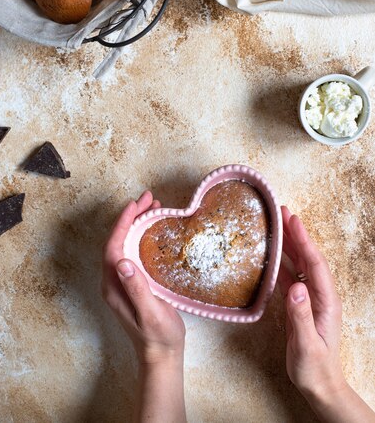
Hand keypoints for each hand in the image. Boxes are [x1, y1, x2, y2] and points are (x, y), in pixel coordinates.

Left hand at [102, 191, 185, 365]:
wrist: (162, 355)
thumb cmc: (158, 336)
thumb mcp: (149, 312)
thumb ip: (136, 288)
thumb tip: (122, 262)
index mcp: (113, 286)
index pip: (112, 247)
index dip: (122, 224)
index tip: (134, 205)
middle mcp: (114, 280)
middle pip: (118, 240)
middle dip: (131, 217)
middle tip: (148, 198)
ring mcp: (124, 280)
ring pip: (126, 243)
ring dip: (137, 223)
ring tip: (154, 206)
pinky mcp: (134, 281)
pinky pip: (134, 250)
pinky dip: (143, 234)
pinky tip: (156, 227)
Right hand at [278, 206, 343, 399]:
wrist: (319, 386)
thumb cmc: (315, 369)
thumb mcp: (308, 345)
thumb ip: (302, 316)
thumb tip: (296, 288)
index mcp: (326, 301)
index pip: (315, 264)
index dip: (304, 240)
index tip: (293, 220)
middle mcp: (320, 295)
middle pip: (308, 258)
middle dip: (296, 234)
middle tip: (282, 212)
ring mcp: (310, 299)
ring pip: (300, 265)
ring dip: (289, 245)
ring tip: (277, 226)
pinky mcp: (300, 305)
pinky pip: (290, 278)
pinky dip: (281, 264)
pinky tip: (271, 256)